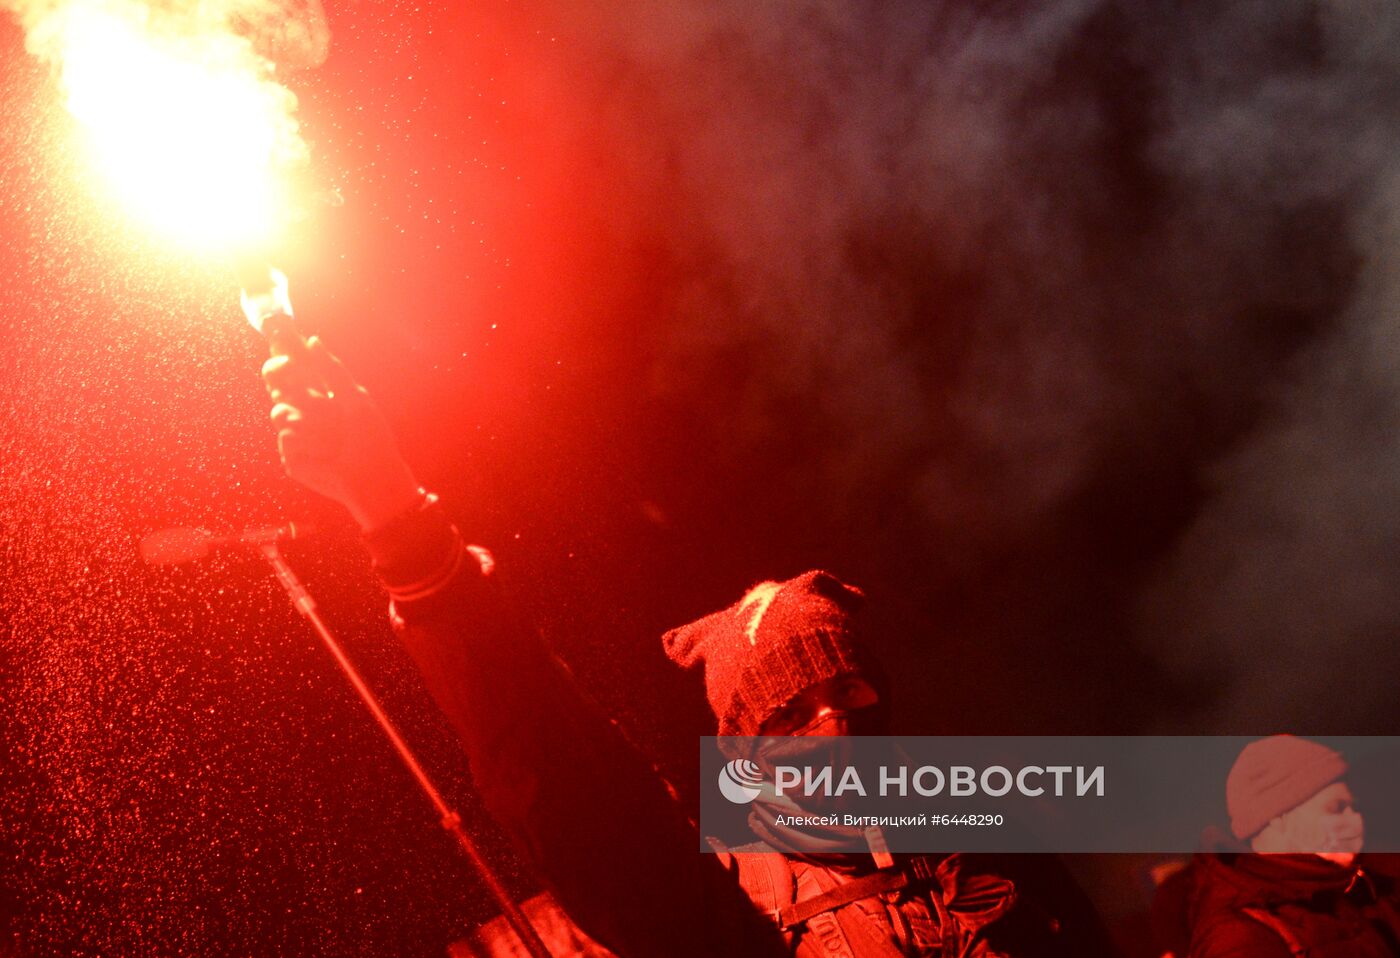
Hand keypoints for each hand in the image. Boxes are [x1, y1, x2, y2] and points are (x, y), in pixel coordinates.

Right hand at [262, 336, 422, 531]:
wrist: (374, 478)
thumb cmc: (372, 439)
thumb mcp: (355, 399)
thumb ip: (332, 371)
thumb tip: (312, 339)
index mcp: (320, 397)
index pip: (294, 372)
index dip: (283, 356)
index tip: (279, 338)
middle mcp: (304, 414)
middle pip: (276, 386)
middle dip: (278, 374)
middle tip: (287, 370)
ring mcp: (296, 435)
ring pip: (279, 412)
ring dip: (306, 419)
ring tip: (331, 435)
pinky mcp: (292, 457)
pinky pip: (288, 438)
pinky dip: (309, 442)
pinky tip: (326, 454)